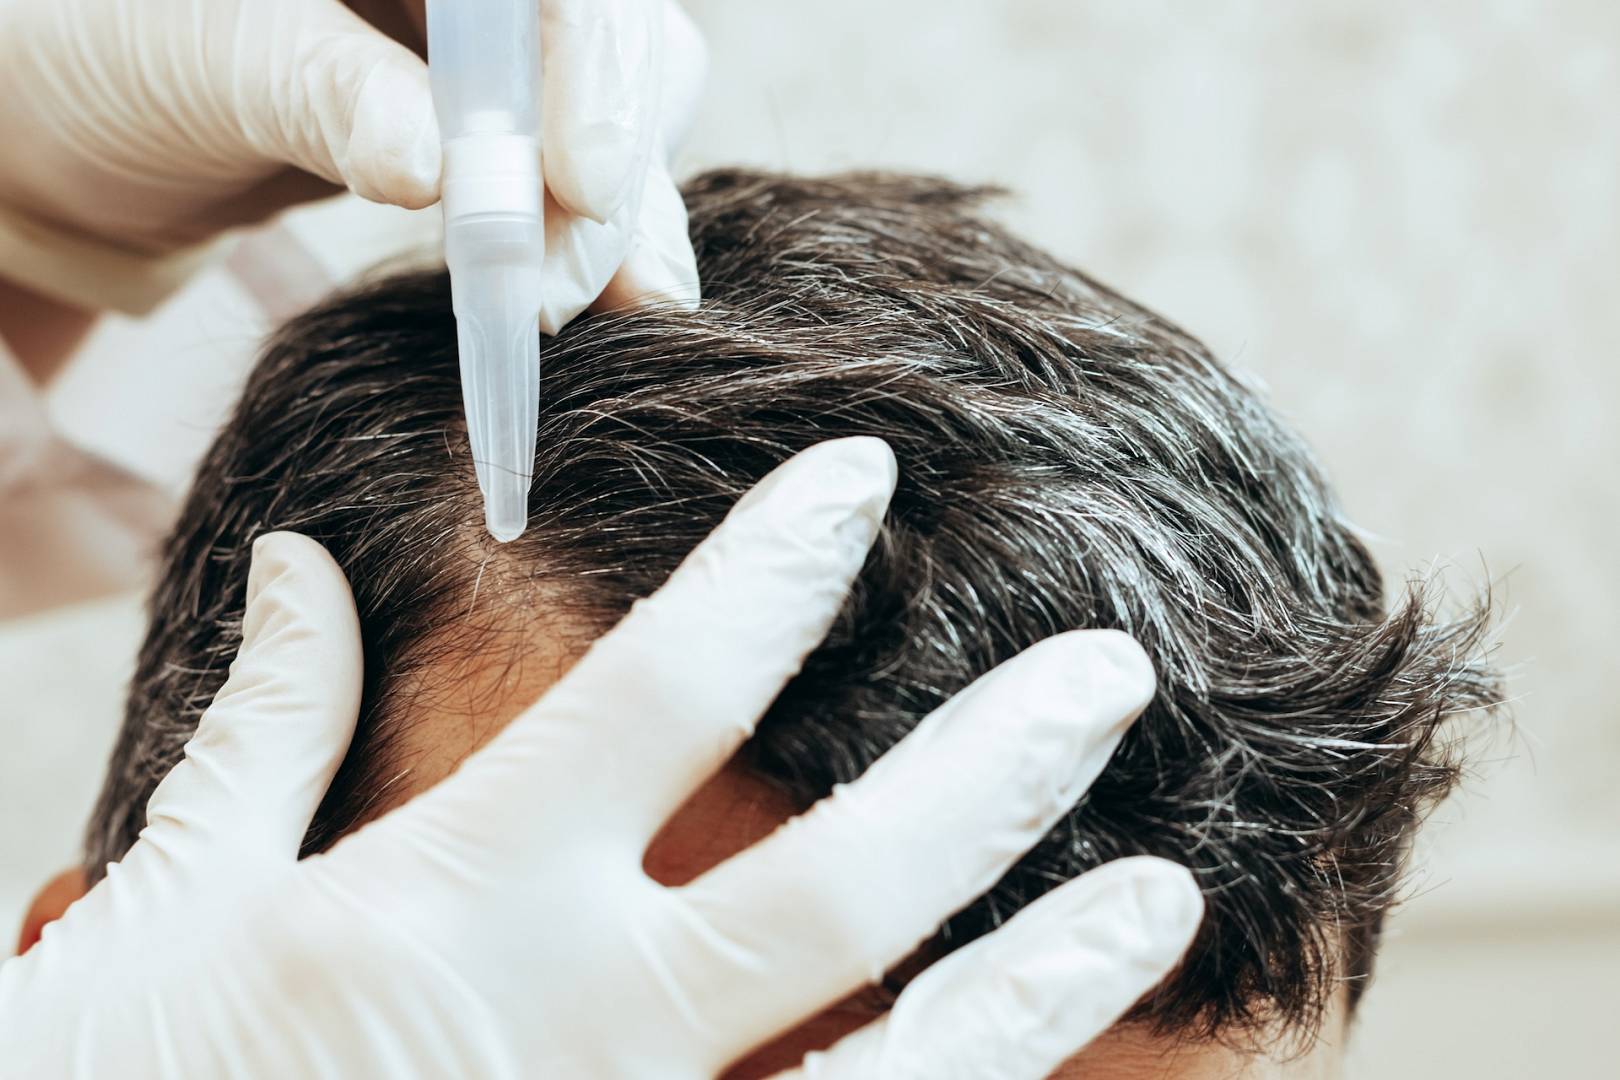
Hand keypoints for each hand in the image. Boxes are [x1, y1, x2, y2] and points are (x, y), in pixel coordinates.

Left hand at [0, 0, 703, 324]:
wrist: (55, 128)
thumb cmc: (90, 53)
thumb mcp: (199, 60)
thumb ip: (328, 97)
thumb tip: (444, 170)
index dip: (590, 67)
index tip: (581, 189)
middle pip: (606, 42)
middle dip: (605, 165)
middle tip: (558, 288)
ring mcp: (477, 43)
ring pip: (609, 110)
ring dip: (619, 216)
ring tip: (595, 307)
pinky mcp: (480, 121)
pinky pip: (569, 169)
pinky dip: (594, 236)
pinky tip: (619, 297)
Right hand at [0, 438, 1200, 1077]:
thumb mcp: (172, 916)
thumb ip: (260, 736)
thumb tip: (302, 569)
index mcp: (450, 905)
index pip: (659, 692)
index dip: (775, 567)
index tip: (863, 478)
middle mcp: (574, 1033)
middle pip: (839, 882)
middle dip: (993, 767)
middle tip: (1112, 674)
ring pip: (896, 1073)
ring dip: (1041, 977)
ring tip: (1158, 895)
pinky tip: (1044, 1072)